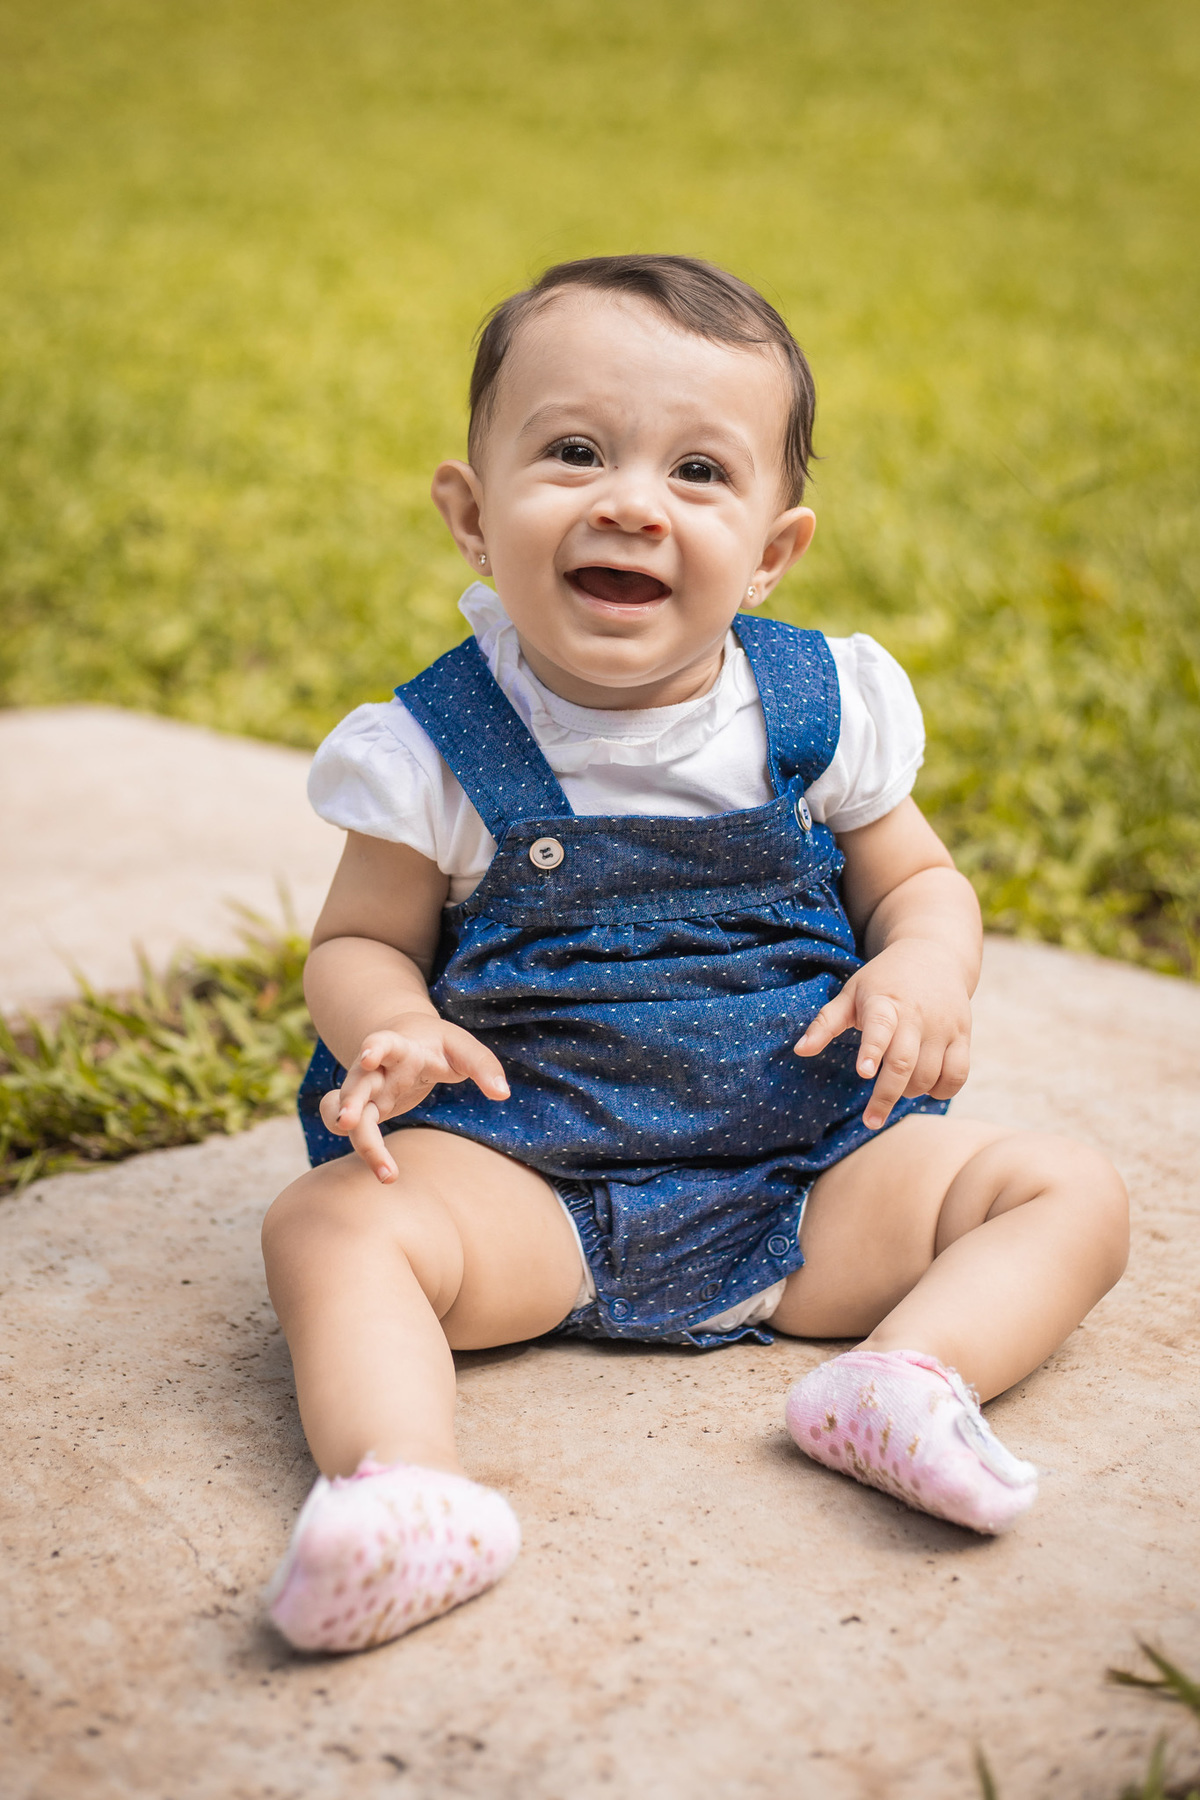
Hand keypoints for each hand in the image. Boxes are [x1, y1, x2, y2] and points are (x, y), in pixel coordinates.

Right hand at [318, 1013, 508, 1182]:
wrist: (409, 1040)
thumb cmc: (438, 1044)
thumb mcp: (463, 1047)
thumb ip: (483, 1066)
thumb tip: (503, 1094)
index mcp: (400, 1046)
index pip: (383, 1042)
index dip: (374, 1048)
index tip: (368, 1057)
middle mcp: (376, 1070)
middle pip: (356, 1085)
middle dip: (348, 1103)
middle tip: (347, 1122)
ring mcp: (370, 1093)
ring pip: (354, 1117)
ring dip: (363, 1143)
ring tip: (387, 1176)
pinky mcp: (371, 1112)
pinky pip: (356, 1130)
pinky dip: (358, 1145)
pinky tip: (381, 1168)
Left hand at [794, 940, 971, 1129]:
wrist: (934, 955)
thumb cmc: (884, 981)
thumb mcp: (851, 993)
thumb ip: (826, 1022)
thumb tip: (800, 1051)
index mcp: (885, 1001)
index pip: (880, 1026)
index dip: (872, 1049)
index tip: (864, 1072)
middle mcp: (917, 1015)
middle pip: (904, 1063)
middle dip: (886, 1096)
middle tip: (871, 1121)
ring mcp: (943, 1026)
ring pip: (929, 1074)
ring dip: (910, 1092)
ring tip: (895, 1088)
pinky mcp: (963, 1036)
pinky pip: (958, 1075)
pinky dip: (942, 1090)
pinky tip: (925, 1088)